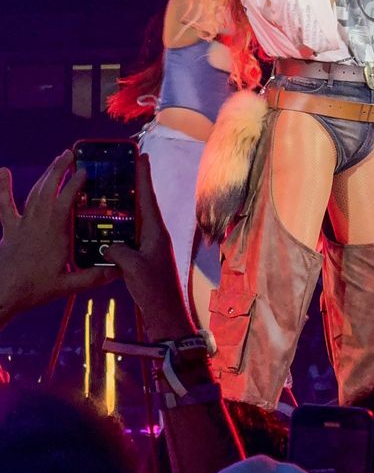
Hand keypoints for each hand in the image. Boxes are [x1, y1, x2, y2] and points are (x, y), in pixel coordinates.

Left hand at [0, 150, 115, 327]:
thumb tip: (117, 270)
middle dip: (59, 169)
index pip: (65, 201)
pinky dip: (2, 187)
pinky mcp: (9, 229)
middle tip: (70, 154)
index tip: (85, 171)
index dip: (75, 184)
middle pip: (48, 189)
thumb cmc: (34, 290)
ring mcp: (22, 224)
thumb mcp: (68, 286)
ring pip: (34, 193)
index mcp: (54, 234)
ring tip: (56, 160)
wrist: (1, 295)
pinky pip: (4, 206)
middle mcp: (38, 223)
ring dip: (45, 174)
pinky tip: (2, 171)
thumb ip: (93, 277)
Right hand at [104, 154, 194, 341]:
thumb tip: (107, 245)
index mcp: (156, 232)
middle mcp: (155, 235)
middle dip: (135, 185)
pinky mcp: (144, 258)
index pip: (148, 197)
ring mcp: (151, 247)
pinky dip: (121, 227)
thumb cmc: (153, 291)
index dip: (143, 176)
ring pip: (137, 219)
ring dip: (127, 205)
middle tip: (123, 167)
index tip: (141, 155)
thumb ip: (118, 251)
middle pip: (143, 203)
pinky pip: (131, 235)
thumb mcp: (132, 267)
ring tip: (112, 191)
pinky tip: (108, 227)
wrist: (166, 316)